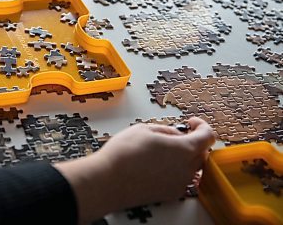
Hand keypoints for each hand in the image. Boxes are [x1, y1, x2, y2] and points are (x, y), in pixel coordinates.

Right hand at [55, 117, 214, 223]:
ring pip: (192, 167)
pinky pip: (181, 179)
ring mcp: (179, 183)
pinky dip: (176, 171)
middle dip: (193, 142)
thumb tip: (174, 134)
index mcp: (184, 149)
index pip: (208, 136)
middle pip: (202, 153)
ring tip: (162, 151)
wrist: (109, 181)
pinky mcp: (170, 194)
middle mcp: (187, 168)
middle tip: (176, 136)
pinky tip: (157, 165)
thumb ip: (166, 130)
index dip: (201, 126)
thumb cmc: (124, 154)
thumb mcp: (145, 129)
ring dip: (184, 157)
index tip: (192, 123)